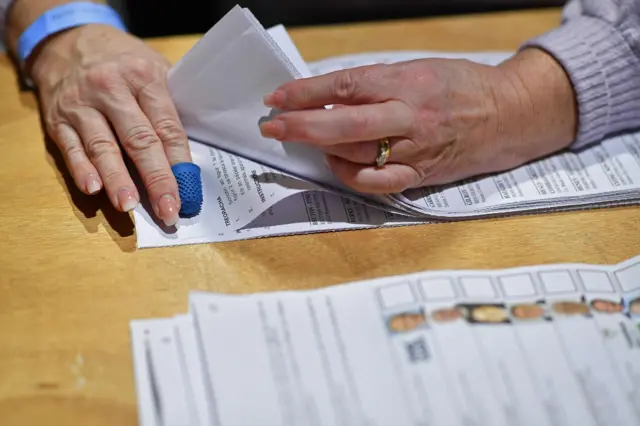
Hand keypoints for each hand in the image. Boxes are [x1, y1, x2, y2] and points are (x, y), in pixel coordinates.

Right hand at [30, 24, 190, 225]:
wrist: (67, 40)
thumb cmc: (122, 60)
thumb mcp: (153, 67)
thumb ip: (170, 105)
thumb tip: (191, 155)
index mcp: (144, 77)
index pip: (166, 126)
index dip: (179, 162)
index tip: (189, 190)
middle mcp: (111, 89)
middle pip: (138, 140)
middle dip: (155, 178)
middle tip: (167, 209)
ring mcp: (82, 104)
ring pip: (102, 146)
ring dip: (116, 179)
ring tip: (129, 206)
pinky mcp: (58, 118)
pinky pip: (70, 147)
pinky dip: (80, 169)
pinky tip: (92, 188)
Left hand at [259, 48, 576, 192]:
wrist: (508, 115)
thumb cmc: (460, 87)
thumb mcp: (418, 70)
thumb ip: (375, 84)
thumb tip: (327, 96)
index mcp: (408, 82)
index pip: (347, 85)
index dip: (307, 92)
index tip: (277, 97)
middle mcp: (410, 118)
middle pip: (344, 125)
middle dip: (301, 126)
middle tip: (272, 126)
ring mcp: (416, 150)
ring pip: (355, 155)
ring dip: (319, 148)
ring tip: (299, 138)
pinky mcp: (420, 175)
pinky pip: (376, 184)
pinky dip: (349, 175)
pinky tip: (336, 163)